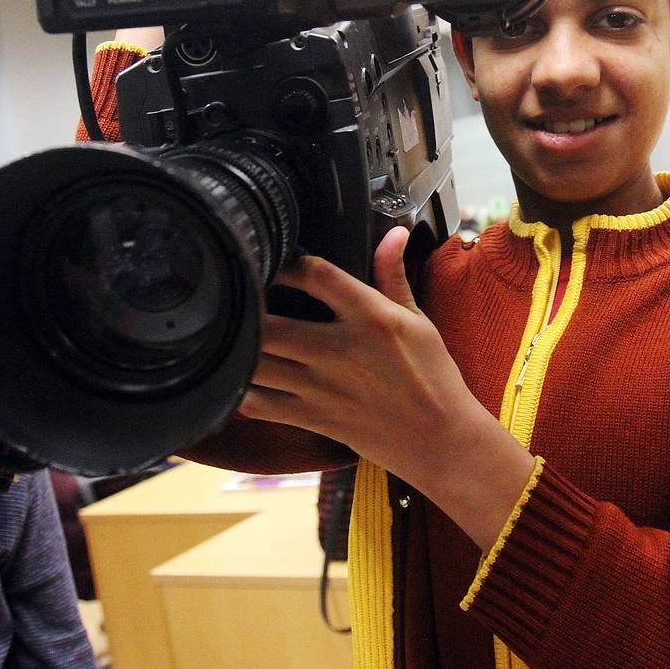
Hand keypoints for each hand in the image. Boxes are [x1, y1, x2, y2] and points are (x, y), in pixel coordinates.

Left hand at [240, 227, 535, 550]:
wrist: (440, 439)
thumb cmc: (431, 375)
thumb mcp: (418, 320)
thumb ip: (394, 275)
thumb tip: (395, 232)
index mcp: (371, 317)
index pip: (316, 276)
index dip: (287, 263)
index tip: (275, 258)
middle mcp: (341, 350)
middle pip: (270, 324)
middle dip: (247, 309)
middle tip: (236, 296)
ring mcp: (323, 388)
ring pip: (257, 363)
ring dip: (238, 346)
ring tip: (229, 332)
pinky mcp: (314, 418)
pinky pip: (260, 404)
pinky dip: (241, 390)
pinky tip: (235, 375)